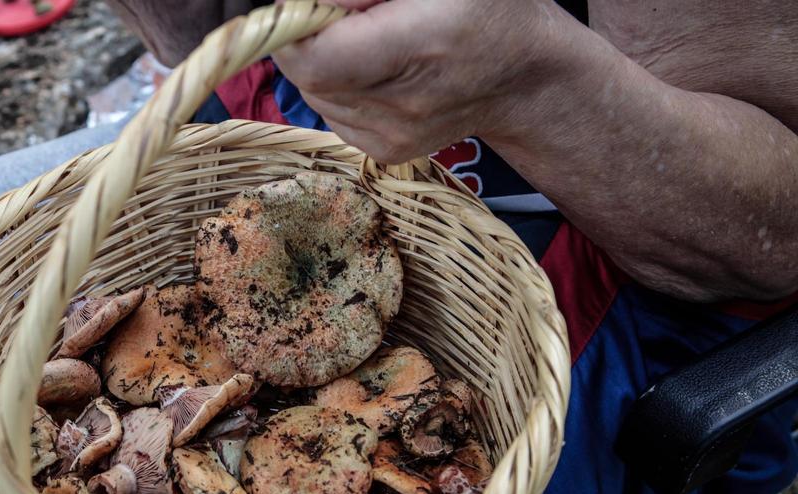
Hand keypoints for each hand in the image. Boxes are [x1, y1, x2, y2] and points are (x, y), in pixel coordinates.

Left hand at [273, 0, 588, 163]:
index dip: (295, 28)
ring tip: (372, 39)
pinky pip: (333, 112)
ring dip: (324, 60)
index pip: (316, 58)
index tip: (310, 4)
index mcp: (421, 46)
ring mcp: (393, 137)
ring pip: (315, 94)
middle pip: (308, 75)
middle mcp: (405, 105)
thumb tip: (300, 4)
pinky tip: (378, 68)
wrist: (524, 75)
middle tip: (349, 15)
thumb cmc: (485, 8)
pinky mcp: (387, 151)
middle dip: (309, 38)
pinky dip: (338, 86)